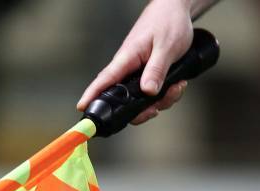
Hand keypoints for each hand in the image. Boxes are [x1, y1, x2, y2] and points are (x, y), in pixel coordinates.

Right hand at [76, 0, 193, 124]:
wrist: (176, 10)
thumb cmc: (168, 22)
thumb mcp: (167, 47)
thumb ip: (156, 70)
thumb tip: (148, 91)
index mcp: (127, 58)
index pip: (105, 79)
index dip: (92, 94)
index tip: (82, 107)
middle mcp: (129, 69)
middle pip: (126, 101)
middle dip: (143, 110)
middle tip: (158, 108)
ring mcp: (138, 73)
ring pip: (143, 100)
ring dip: (161, 100)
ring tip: (176, 87)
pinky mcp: (147, 76)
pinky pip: (153, 94)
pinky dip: (167, 94)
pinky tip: (177, 84)